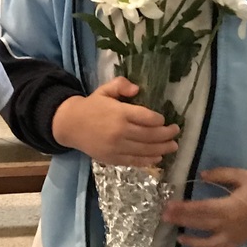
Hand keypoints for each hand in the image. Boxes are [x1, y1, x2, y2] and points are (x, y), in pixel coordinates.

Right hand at [52, 76, 179, 166]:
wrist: (70, 125)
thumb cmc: (92, 106)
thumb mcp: (105, 90)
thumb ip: (121, 85)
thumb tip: (137, 89)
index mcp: (119, 113)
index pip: (147, 118)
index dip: (159, 120)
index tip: (164, 120)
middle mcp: (120, 131)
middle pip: (150, 135)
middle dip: (166, 135)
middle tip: (176, 132)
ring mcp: (116, 147)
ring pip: (145, 150)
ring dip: (162, 149)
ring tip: (173, 146)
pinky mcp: (113, 159)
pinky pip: (134, 161)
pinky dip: (148, 160)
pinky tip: (158, 157)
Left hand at [161, 170, 246, 246]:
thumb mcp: (240, 175)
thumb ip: (220, 175)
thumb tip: (201, 176)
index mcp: (229, 207)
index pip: (200, 210)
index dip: (183, 209)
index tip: (168, 206)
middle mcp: (229, 225)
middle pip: (200, 226)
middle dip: (181, 222)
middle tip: (164, 218)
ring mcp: (234, 237)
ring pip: (209, 245)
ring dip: (192, 243)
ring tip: (179, 237)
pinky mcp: (239, 243)